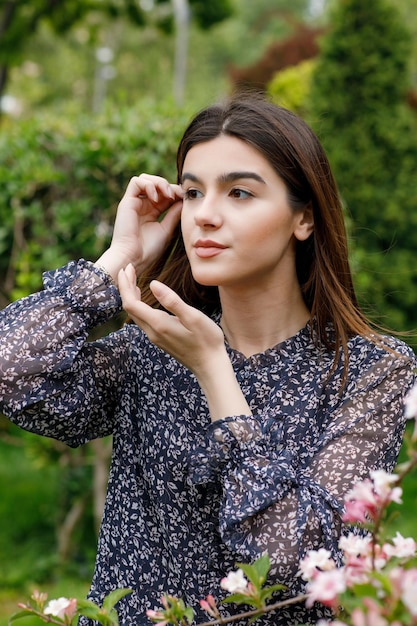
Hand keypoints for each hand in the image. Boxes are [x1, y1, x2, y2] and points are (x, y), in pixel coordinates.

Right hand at [96, 174, 182, 282]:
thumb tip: (183, 200)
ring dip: (159, 182)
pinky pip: (136, 182)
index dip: (175, 192)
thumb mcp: (166, 229)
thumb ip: (174, 214)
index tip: (185, 198)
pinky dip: (148, 185)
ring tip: (168, 195)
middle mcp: (142, 206)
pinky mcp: (126, 202)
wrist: (133, 258)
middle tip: (178, 194)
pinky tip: (156, 197)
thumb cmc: (148, 250)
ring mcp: (133, 203)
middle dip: (169, 186)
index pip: (164, 194)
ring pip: (146, 179)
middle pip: (156, 183)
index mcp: (152, 212)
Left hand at [118, 264, 250, 420]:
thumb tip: (152, 284)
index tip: (127, 268)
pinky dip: (139, 305)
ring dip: (131, 296)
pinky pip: (142, 320)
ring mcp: (155, 337)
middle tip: (128, 269)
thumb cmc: (206, 340)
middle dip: (126, 287)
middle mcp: (152, 331)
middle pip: (130, 308)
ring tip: (133, 280)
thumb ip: (172, 300)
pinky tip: (144, 299)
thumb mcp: (193, 317)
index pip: (131, 302)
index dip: (125, 284)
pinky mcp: (160, 339)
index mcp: (158, 324)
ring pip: (135, 314)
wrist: (210, 366)